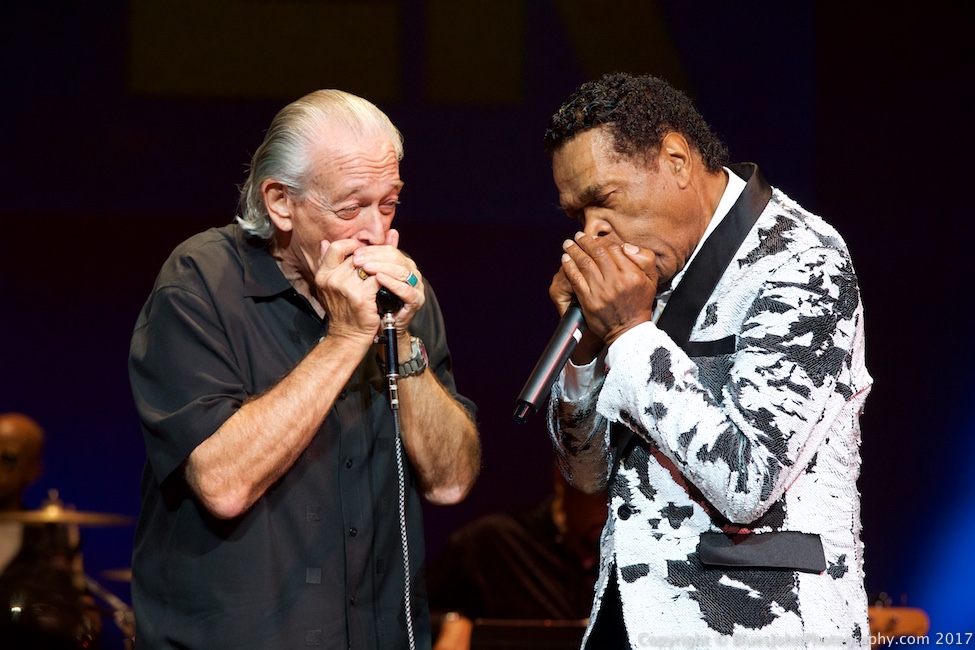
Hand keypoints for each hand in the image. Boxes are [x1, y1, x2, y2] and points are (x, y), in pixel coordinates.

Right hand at [311, 238, 383, 344]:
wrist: (348, 336)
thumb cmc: (342, 310)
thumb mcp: (329, 285)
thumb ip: (328, 262)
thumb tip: (326, 241)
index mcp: (322, 275)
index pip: (336, 247)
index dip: (351, 244)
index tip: (362, 248)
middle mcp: (331, 280)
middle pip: (356, 256)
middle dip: (371, 255)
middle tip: (382, 255)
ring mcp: (346, 288)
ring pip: (369, 265)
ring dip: (381, 265)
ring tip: (388, 265)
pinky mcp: (361, 296)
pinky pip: (377, 278)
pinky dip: (386, 277)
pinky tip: (390, 279)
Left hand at [349, 229, 424, 348]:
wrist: (378, 330)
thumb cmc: (368, 305)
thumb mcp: (359, 281)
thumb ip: (342, 262)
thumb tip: (326, 242)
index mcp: (400, 263)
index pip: (388, 249)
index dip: (371, 249)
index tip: (355, 251)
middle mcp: (411, 271)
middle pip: (395, 256)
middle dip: (374, 256)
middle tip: (357, 258)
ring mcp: (416, 286)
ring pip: (401, 270)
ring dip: (381, 267)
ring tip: (365, 267)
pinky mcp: (416, 300)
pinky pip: (405, 289)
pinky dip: (391, 283)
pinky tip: (378, 279)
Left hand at [557, 232, 656, 346]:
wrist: (629, 331)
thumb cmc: (639, 304)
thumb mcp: (651, 280)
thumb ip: (645, 259)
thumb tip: (626, 246)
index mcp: (632, 274)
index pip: (615, 249)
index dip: (603, 241)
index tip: (596, 239)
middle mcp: (617, 281)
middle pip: (597, 253)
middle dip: (585, 242)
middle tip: (578, 236)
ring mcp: (601, 291)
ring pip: (585, 264)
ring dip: (574, 251)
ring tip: (568, 244)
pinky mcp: (589, 301)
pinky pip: (576, 279)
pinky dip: (569, 267)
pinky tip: (565, 260)